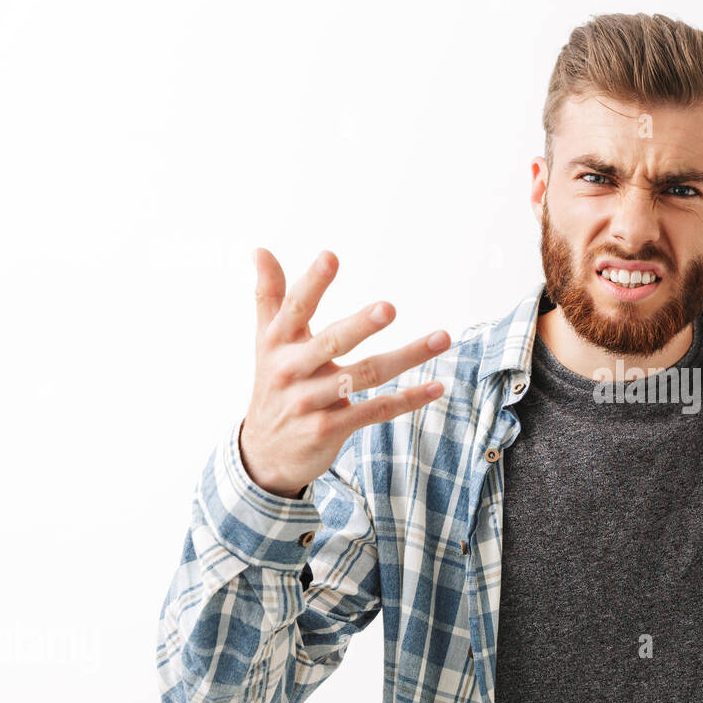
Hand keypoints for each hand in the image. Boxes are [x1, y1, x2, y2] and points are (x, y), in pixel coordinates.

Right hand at [239, 248, 451, 497]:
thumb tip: (260, 249)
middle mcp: (292, 371)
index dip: (312, 282)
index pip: (296, 308)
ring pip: (365, 375)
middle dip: (361, 325)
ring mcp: (310, 402)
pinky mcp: (329, 429)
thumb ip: (269, 296)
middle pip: (332, 342)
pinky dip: (407, 400)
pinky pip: (375, 410)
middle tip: (390, 308)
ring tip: (442, 338)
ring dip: (407, 357)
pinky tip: (436, 387)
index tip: (331, 256)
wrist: (263, 454)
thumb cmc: (274, 385)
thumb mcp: (266, 342)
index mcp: (277, 344)